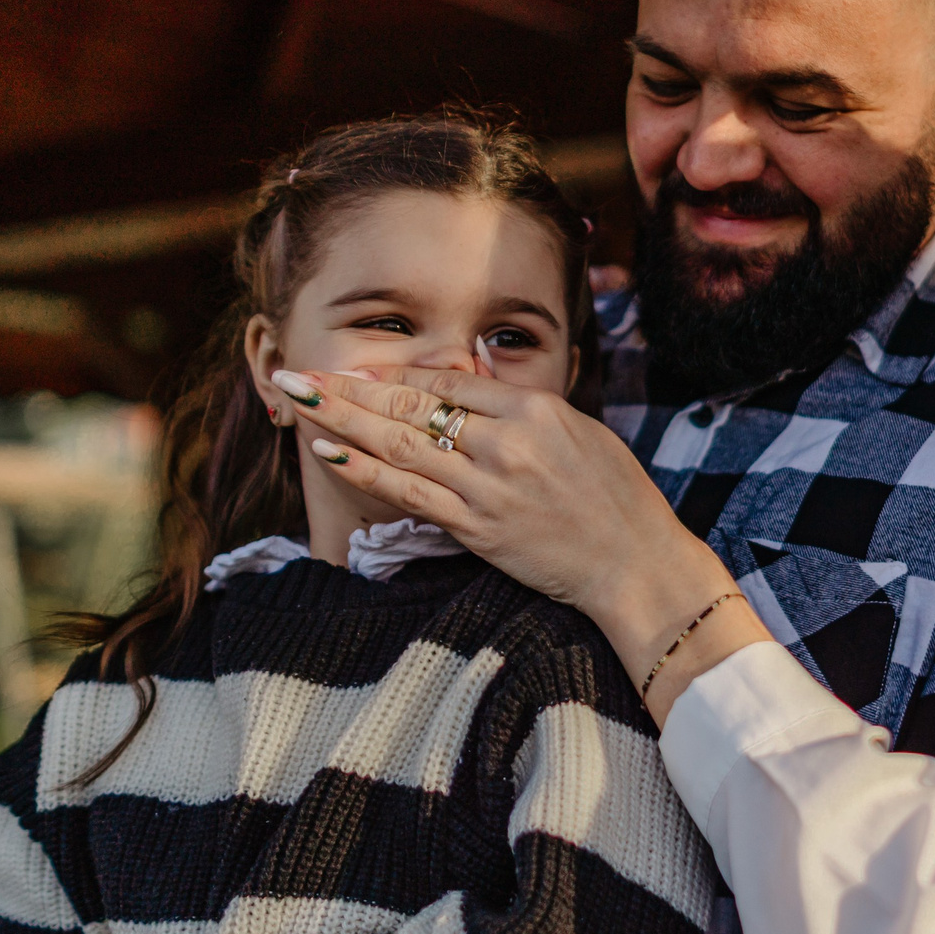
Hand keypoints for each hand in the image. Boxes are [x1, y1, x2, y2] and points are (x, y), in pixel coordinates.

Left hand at [273, 367, 764, 696]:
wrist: (636, 563)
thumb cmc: (617, 497)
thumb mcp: (579, 431)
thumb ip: (523, 407)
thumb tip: (472, 378)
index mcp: (535, 409)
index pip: (449, 381)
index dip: (397, 375)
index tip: (359, 370)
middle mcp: (506, 442)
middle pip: (412, 406)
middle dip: (349, 388)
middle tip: (300, 372)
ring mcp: (488, 486)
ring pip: (399, 445)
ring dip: (341, 420)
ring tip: (298, 400)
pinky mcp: (478, 528)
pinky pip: (408, 494)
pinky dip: (365, 472)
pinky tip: (329, 452)